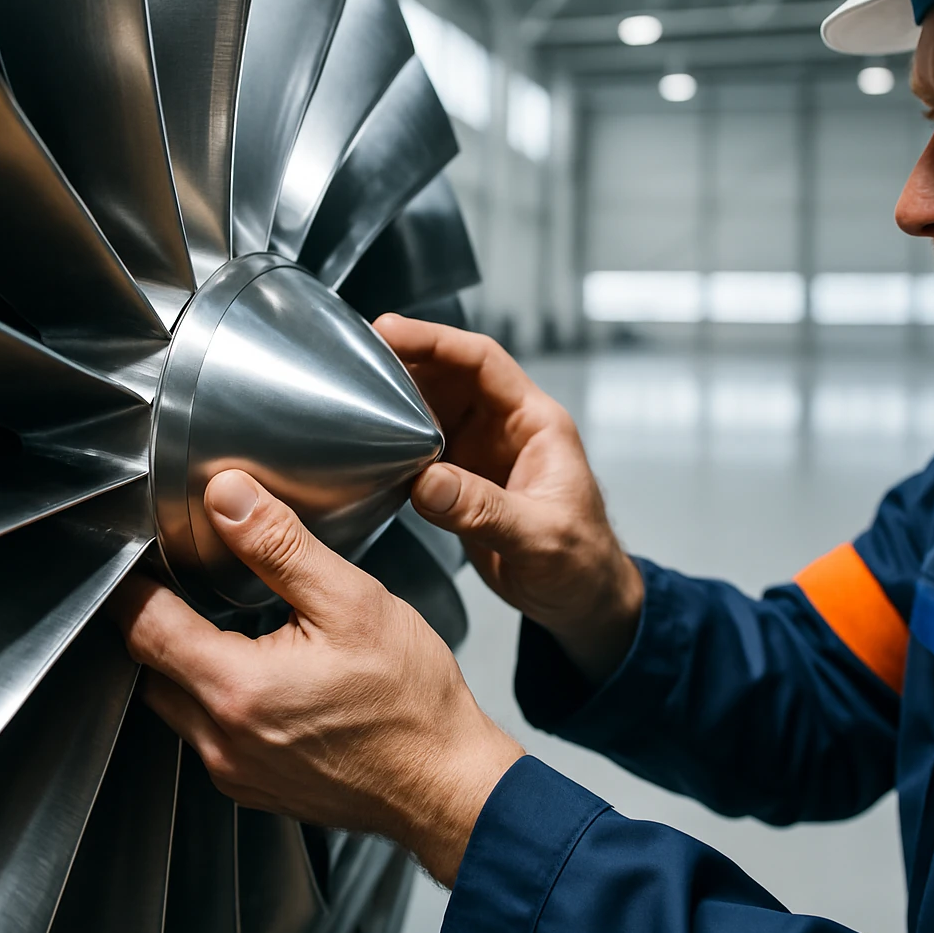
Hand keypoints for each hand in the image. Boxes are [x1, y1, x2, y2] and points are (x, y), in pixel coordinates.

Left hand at [114, 470, 522, 887]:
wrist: (446, 783)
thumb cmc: (410, 699)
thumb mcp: (351, 602)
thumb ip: (281, 547)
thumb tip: (230, 497)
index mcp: (237, 687)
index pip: (143, 626)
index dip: (135, 584)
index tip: (143, 557)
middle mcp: (222, 740)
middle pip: (152, 667)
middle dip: (161, 621)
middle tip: (191, 582)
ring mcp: (236, 772)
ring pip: (178, 705)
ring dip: (190, 663)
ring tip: (234, 627)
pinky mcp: (256, 788)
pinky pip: (210, 737)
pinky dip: (220, 700)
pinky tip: (268, 678)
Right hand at [374, 315, 643, 684]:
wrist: (581, 601)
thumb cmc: (581, 564)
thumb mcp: (540, 536)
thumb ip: (484, 509)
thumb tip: (428, 482)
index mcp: (536, 423)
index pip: (482, 361)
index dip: (436, 341)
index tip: (391, 331)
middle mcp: (506, 428)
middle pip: (450, 375)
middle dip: (405, 361)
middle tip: (355, 356)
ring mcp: (482, 453)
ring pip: (432, 408)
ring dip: (396, 399)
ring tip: (352, 392)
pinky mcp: (463, 481)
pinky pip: (423, 448)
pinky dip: (395, 442)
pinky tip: (369, 445)